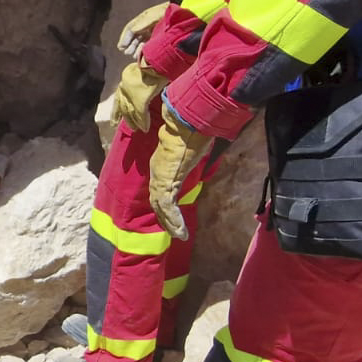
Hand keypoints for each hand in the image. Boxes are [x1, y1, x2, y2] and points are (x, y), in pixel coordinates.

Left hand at [112, 61, 170, 131]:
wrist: (156, 62)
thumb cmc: (153, 62)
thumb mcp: (143, 69)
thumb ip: (142, 76)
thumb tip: (147, 79)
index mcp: (126, 79)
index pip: (120, 96)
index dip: (117, 106)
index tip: (114, 114)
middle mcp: (125, 88)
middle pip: (122, 106)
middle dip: (121, 116)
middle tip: (115, 125)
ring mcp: (132, 95)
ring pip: (130, 112)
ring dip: (133, 122)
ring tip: (135, 129)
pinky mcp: (140, 101)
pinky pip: (140, 114)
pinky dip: (143, 122)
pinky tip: (144, 128)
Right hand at [115, 1, 171, 55]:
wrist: (179, 14)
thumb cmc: (164, 13)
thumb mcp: (150, 17)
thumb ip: (139, 24)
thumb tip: (131, 32)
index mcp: (142, 20)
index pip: (130, 29)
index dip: (124, 38)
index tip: (122, 47)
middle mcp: (145, 27)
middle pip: (134, 38)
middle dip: (130, 46)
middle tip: (128, 53)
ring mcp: (151, 33)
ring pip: (140, 43)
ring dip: (136, 49)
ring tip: (134, 55)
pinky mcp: (157, 38)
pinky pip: (148, 46)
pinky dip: (143, 51)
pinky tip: (142, 55)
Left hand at [148, 105, 212, 240]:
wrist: (187, 126)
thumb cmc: (192, 132)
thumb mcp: (192, 147)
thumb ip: (192, 153)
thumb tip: (203, 148)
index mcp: (162, 165)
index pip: (160, 189)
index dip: (164, 205)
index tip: (171, 215)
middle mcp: (157, 173)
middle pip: (157, 202)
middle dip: (165, 219)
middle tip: (174, 232)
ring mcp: (159, 178)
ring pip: (161, 207)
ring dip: (170, 223)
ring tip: (180, 236)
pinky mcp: (164, 183)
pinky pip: (167, 206)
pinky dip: (174, 220)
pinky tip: (181, 231)